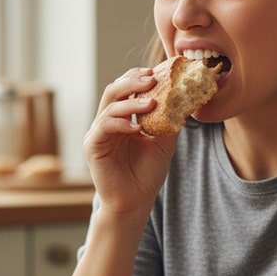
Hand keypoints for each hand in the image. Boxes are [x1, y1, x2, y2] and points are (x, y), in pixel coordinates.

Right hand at [84, 68, 177, 214]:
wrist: (134, 203)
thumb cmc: (146, 175)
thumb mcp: (163, 142)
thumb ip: (169, 120)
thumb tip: (185, 98)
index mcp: (122, 119)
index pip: (126, 89)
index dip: (138, 78)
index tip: (157, 72)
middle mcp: (107, 122)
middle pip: (114, 90)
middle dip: (133, 81)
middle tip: (153, 79)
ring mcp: (97, 133)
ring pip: (110, 106)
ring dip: (131, 101)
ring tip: (152, 102)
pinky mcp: (92, 145)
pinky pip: (104, 126)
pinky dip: (121, 123)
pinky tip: (137, 128)